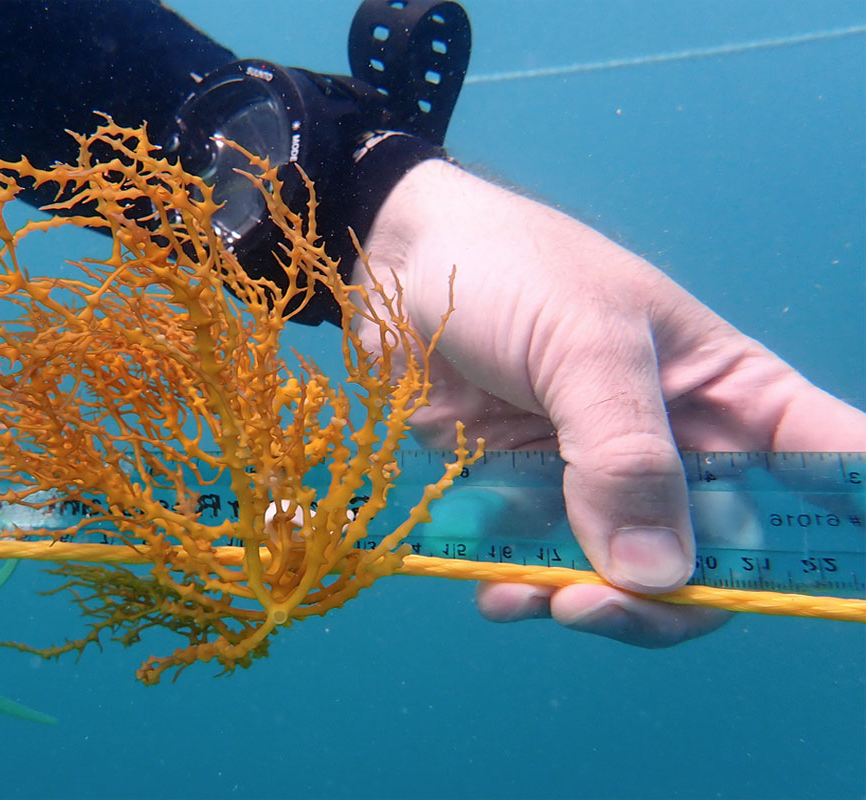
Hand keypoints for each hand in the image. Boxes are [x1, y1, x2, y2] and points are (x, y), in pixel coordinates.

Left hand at [354, 159, 865, 646]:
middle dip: (677, 599)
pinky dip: (525, 589)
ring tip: (532, 596)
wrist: (398, 261)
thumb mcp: (582, 343)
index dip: (845, 531)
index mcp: (728, 392)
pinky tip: (495, 588)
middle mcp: (676, 447)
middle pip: (724, 557)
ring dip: (591, 605)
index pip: (830, 465)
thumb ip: (624, 453)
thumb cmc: (508, 269)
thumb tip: (659, 575)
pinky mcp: (526, 496)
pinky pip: (544, 568)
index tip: (838, 586)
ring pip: (631, 580)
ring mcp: (598, 479)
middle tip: (606, 605)